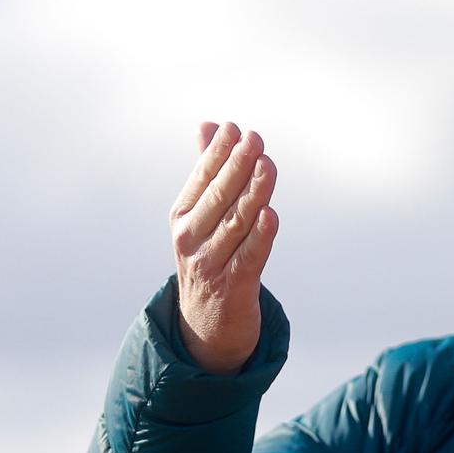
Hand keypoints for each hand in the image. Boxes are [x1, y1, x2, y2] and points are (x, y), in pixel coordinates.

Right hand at [169, 120, 279, 373]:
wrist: (205, 328)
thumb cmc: (209, 261)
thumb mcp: (200, 218)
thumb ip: (207, 172)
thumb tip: (209, 124)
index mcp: (183, 217)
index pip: (202, 178)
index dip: (219, 153)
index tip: (235, 128)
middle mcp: (192, 239)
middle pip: (219, 197)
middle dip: (237, 166)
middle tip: (254, 139)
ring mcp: (211, 265)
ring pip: (236, 223)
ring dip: (253, 193)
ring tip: (266, 165)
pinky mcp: (234, 288)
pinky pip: (250, 257)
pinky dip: (260, 236)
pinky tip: (270, 215)